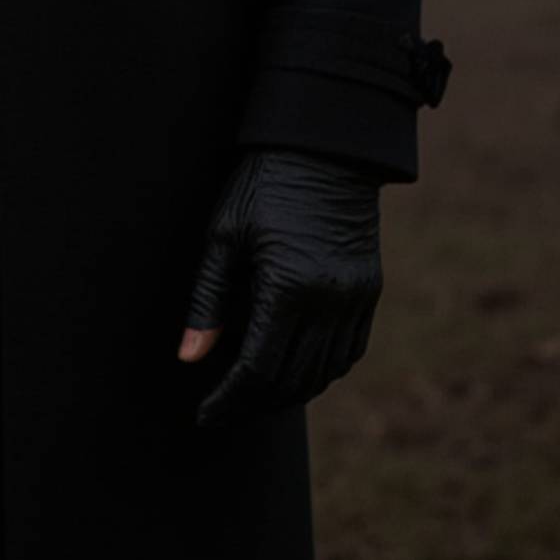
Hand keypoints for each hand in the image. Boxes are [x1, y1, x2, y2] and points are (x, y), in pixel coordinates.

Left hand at [178, 147, 382, 428]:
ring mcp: (355, 299)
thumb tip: (189, 358)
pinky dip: (322, 372)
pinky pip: (349, 352)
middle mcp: (328, 301)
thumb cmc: (262, 184)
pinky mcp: (369, 291)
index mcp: (288, 287)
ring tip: (253, 396)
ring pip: (323, 374)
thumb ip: (208, 301)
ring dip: (288, 393)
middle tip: (224, 409)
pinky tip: (296, 371)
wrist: (324, 146)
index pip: (257, 370)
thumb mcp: (224, 236)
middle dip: (253, 404)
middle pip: (291, 381)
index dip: (228, 399)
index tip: (205, 413)